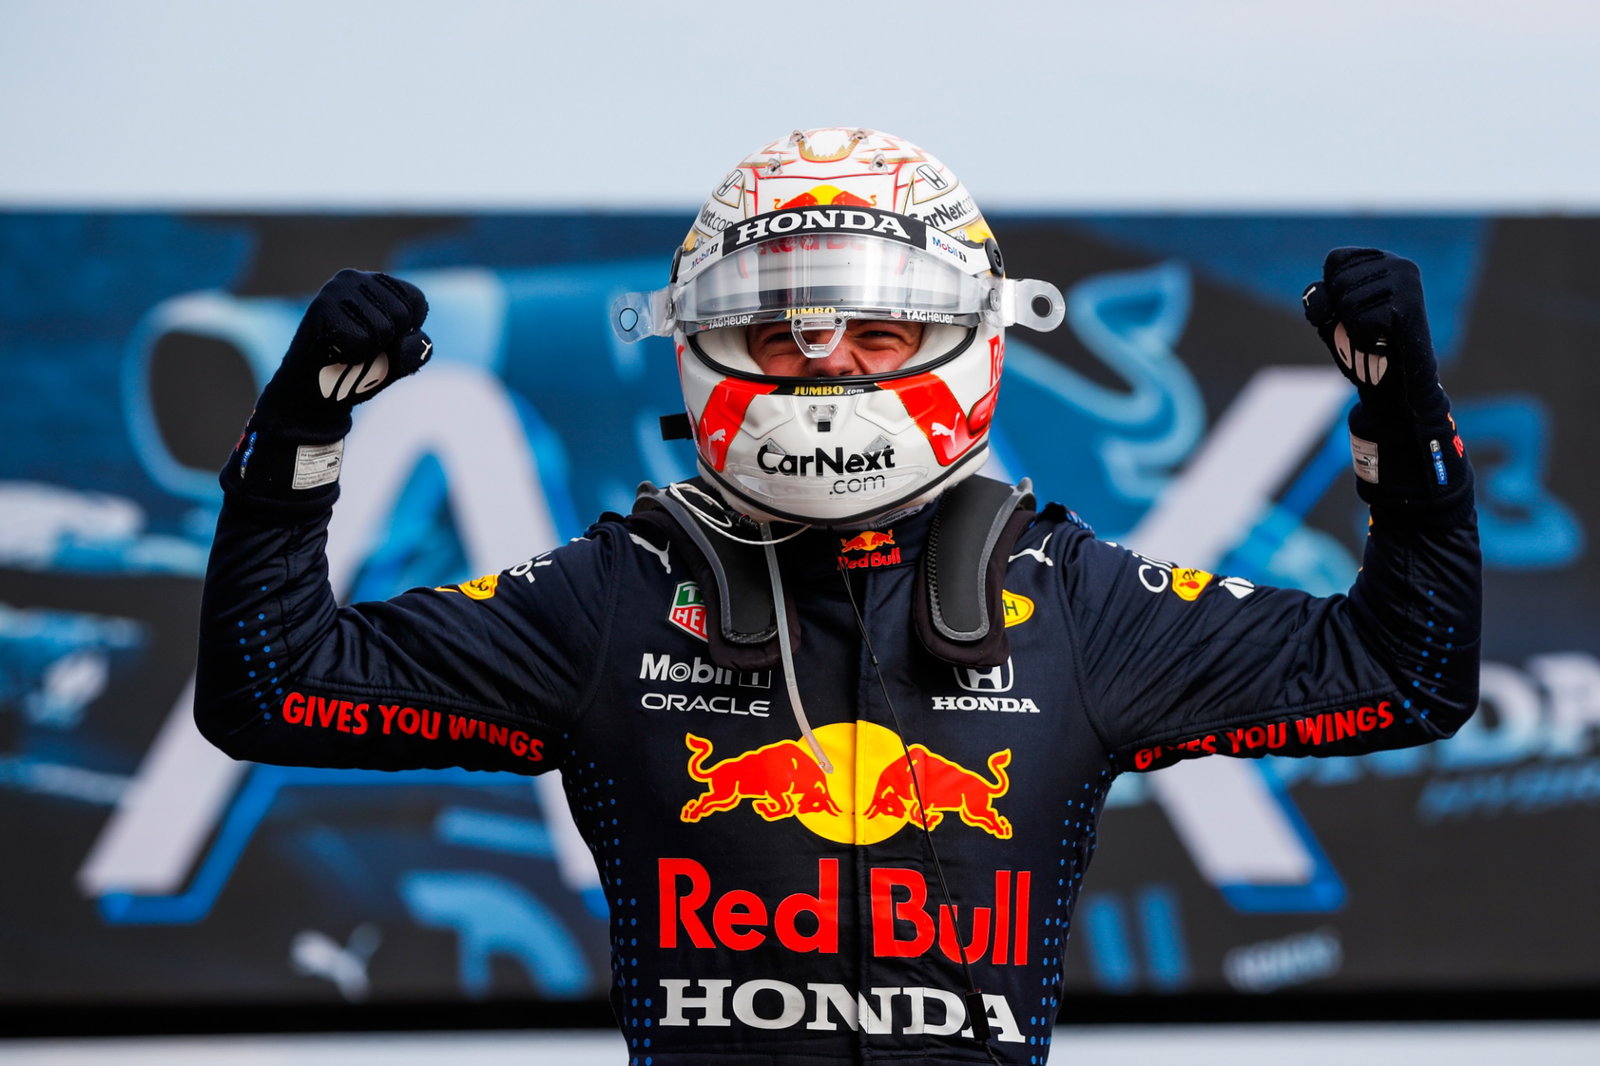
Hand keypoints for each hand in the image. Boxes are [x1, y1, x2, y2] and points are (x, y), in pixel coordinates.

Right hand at [254, 269, 431, 439]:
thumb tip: (412, 337)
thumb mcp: (398, 359)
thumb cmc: (359, 371)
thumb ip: (417, 346)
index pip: (417, 301)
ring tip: (346, 351)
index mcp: (378, 284)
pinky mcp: (321, 307)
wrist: (314, 394)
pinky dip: (352, 356)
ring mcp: (336, 289)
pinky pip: (361, 340)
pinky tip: (333, 352)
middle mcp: (356, 278)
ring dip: (368, 352)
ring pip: (383, 329)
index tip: (381, 341)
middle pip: (402, 316)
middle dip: (387, 344)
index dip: (406, 333)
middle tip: (360, 349)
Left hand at [1300, 248, 1444, 423]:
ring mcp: (1408, 284)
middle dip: (1343, 313)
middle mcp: (1400, 265)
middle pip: (1339, 282)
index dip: (1331, 291)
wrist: (1397, 381)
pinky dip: (1363, 340)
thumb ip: (1320, 299)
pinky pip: (1361, 323)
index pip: (1335, 260)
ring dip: (1354, 329)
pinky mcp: (1410, 308)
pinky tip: (1383, 343)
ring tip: (1378, 335)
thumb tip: (1321, 299)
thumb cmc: (1365, 343)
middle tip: (1369, 326)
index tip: (1353, 308)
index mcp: (1383, 259)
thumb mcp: (1332, 316)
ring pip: (1348, 304)